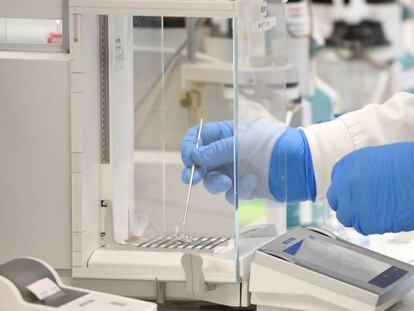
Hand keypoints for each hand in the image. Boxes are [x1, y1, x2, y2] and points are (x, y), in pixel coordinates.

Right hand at [181, 120, 315, 202]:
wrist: (302, 165)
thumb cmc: (276, 144)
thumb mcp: (244, 141)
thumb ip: (218, 150)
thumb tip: (195, 156)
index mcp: (227, 134)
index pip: (200, 138)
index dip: (190, 147)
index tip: (189, 159)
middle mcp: (228, 153)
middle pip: (201, 162)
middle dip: (195, 170)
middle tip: (192, 178)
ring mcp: (236, 170)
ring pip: (213, 180)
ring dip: (215, 183)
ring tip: (228, 183)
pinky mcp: (245, 187)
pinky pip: (231, 194)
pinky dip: (237, 192)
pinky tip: (251, 186)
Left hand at [327, 143, 413, 234]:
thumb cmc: (406, 163)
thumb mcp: (373, 159)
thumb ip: (357, 174)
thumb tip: (355, 186)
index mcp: (345, 167)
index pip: (335, 189)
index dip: (346, 196)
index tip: (355, 199)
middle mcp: (344, 186)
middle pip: (339, 207)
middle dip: (351, 209)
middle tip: (368, 208)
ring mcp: (353, 204)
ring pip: (349, 220)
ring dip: (362, 219)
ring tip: (382, 210)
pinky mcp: (367, 221)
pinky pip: (366, 228)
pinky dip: (377, 225)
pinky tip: (390, 214)